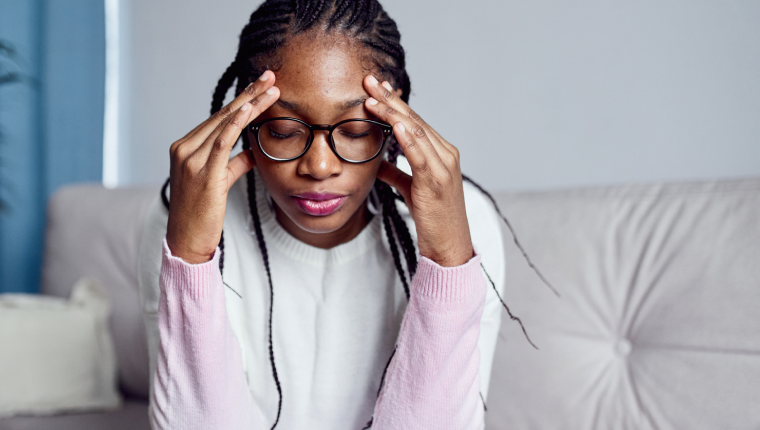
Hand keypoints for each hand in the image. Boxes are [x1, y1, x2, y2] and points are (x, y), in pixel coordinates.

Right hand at [166, 71, 279, 263]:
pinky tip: (249, 110)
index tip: (261, 86)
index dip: (241, 100)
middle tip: (270, 76)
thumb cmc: (202, 215)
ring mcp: (191, 160)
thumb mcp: (219, 182)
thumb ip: (234, 164)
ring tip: (271, 89)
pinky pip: (221, 143)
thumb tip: (253, 151)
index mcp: (185, 148)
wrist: (186, 241)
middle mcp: (184, 149)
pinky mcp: (202, 174)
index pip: (218, 118)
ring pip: (224, 124)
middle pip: (222, 115)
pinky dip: (235, 124)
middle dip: (249, 94)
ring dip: (250, 104)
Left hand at [363, 75, 473, 266]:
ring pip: (416, 131)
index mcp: (441, 153)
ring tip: (371, 98)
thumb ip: (396, 173)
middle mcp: (446, 154)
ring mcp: (444, 167)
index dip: (394, 103)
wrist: (449, 246)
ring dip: (392, 113)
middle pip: (415, 119)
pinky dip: (408, 137)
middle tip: (369, 81)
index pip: (415, 121)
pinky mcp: (437, 182)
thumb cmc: (432, 219)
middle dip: (390, 99)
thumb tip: (378, 163)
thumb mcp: (410, 190)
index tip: (374, 88)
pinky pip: (421, 155)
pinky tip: (395, 124)